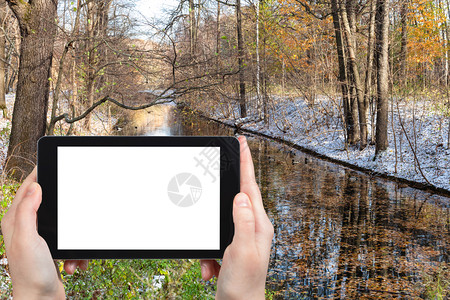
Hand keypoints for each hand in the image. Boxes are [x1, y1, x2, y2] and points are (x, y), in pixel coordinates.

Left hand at [1, 167, 87, 299]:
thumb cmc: (30, 274)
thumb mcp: (28, 239)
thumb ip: (27, 211)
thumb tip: (35, 187)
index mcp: (15, 221)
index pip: (27, 188)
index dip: (39, 174)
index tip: (51, 163)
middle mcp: (25, 227)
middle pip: (47, 202)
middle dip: (65, 207)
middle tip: (74, 204)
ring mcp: (39, 238)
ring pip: (63, 222)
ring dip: (73, 235)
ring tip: (71, 253)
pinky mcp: (51, 248)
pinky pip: (69, 240)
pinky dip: (75, 251)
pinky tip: (72, 263)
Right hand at [200, 136, 273, 298]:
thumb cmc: (243, 285)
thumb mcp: (241, 251)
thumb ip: (242, 222)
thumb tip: (240, 196)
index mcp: (259, 225)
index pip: (250, 187)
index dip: (246, 164)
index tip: (242, 143)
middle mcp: (253, 227)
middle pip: (238, 197)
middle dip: (227, 186)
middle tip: (222, 167)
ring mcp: (242, 237)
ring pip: (221, 220)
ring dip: (209, 238)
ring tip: (210, 261)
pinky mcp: (231, 247)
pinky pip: (214, 239)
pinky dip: (207, 254)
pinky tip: (209, 270)